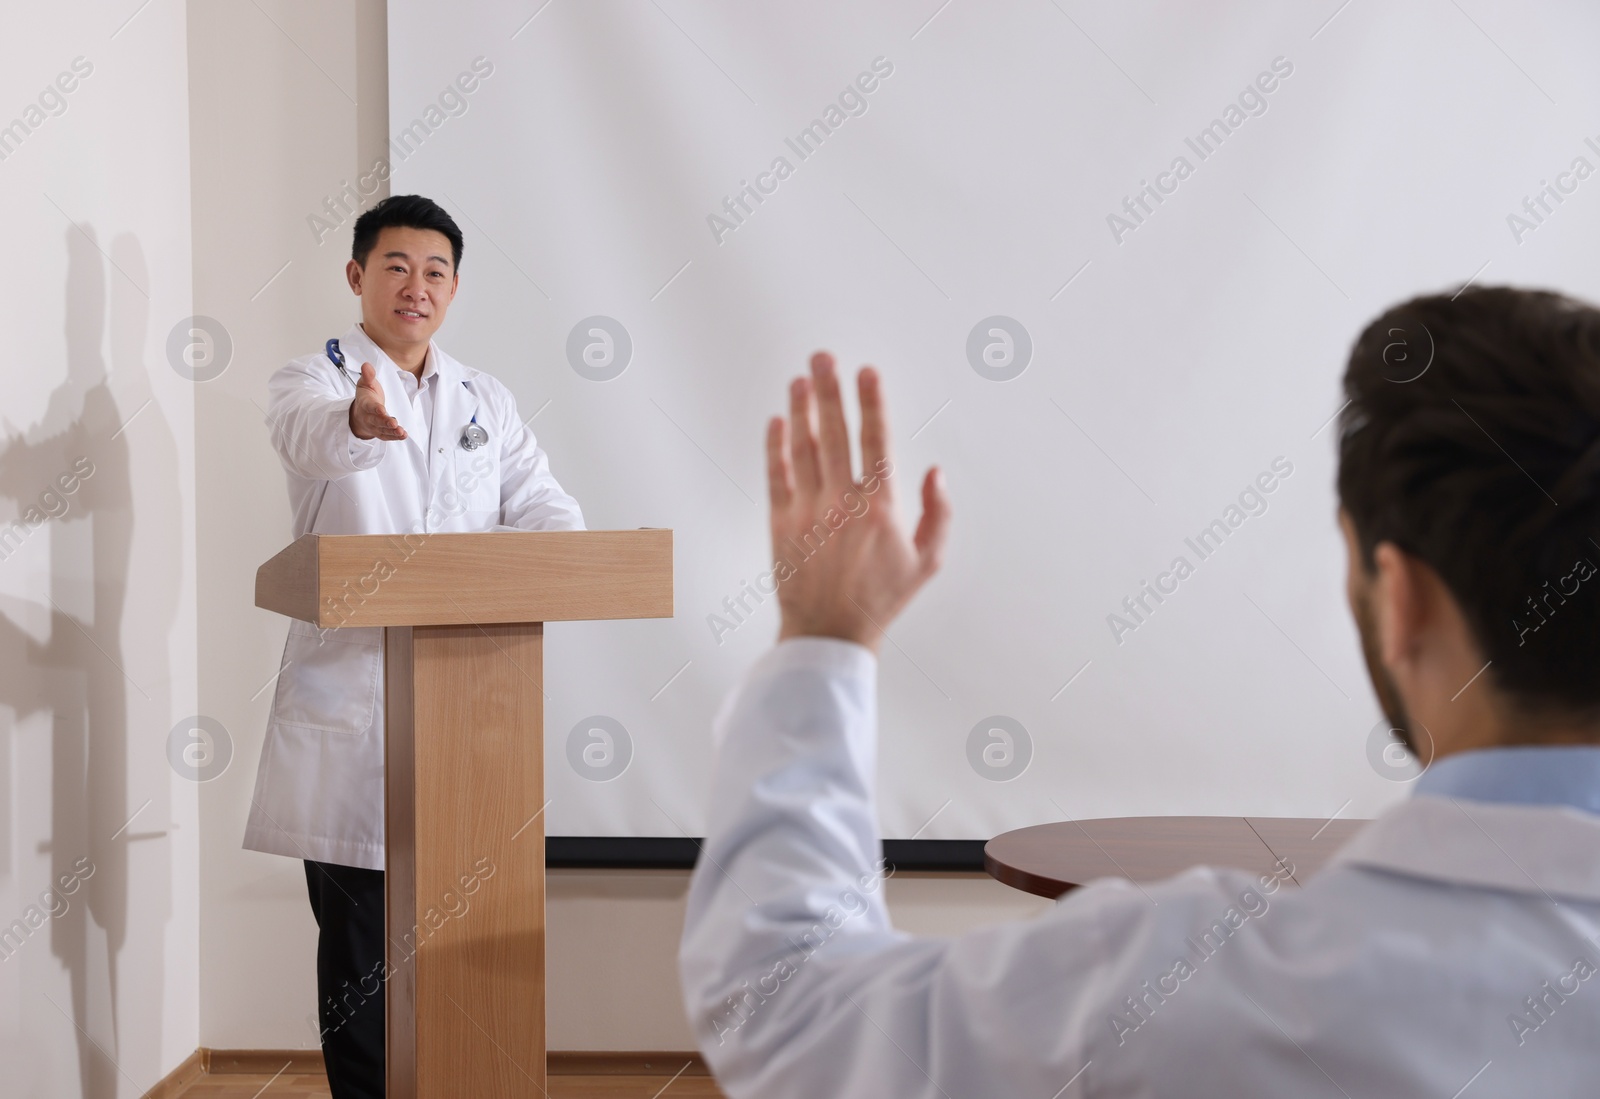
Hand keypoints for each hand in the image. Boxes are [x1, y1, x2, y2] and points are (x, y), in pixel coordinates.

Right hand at [348, 362, 405, 440]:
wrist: (360, 412)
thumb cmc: (366, 396)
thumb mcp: (365, 383)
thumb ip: (368, 375)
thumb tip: (366, 365)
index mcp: (365, 403)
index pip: (370, 406)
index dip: (375, 409)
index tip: (382, 410)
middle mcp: (368, 416)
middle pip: (376, 421)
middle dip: (385, 423)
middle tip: (394, 424)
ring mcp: (374, 426)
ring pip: (382, 430)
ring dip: (392, 432)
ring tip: (402, 432)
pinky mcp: (380, 432)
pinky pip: (386, 436)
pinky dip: (394, 437)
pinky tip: (403, 436)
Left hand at [767, 351, 950, 653]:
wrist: (829, 633)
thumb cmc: (881, 598)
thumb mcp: (927, 562)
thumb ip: (938, 514)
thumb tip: (935, 471)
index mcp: (881, 508)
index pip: (877, 441)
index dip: (871, 403)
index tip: (866, 372)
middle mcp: (843, 503)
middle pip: (836, 433)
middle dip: (830, 390)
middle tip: (824, 357)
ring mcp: (808, 511)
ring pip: (804, 447)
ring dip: (802, 409)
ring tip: (800, 378)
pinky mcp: (780, 523)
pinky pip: (777, 475)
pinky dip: (775, 446)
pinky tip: (777, 420)